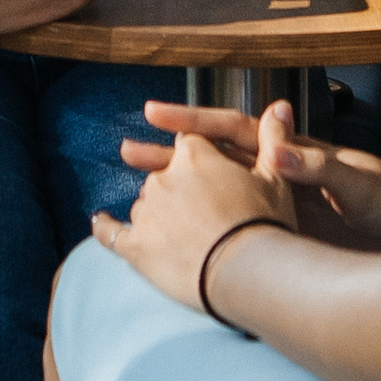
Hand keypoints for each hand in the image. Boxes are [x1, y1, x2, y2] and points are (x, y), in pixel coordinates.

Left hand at [89, 124, 294, 308]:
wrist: (249, 275)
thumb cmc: (267, 226)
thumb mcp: (277, 179)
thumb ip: (273, 140)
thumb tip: (281, 105)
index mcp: (196, 157)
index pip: (190, 142)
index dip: (199, 155)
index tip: (202, 164)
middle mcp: (164, 178)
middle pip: (163, 174)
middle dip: (177, 187)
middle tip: (193, 207)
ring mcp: (147, 211)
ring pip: (144, 202)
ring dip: (156, 212)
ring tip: (179, 235)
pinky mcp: (136, 246)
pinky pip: (110, 232)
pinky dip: (104, 226)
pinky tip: (99, 221)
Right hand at [121, 95, 380, 249]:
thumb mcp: (361, 184)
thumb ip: (319, 166)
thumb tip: (276, 148)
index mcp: (298, 153)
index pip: (237, 130)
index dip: (195, 122)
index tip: (154, 114)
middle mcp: (285, 176)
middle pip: (219, 161)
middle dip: (175, 157)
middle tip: (129, 154)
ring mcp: (285, 206)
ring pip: (224, 196)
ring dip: (186, 194)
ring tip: (143, 198)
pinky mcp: (291, 237)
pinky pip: (241, 228)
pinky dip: (212, 232)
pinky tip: (186, 244)